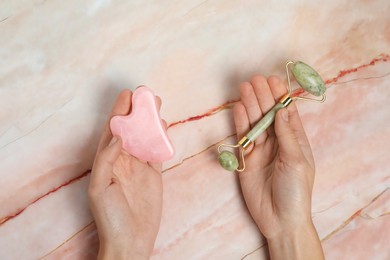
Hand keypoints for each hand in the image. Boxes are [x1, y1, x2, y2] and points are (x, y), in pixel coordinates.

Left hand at [88, 90, 163, 259]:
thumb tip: (117, 135)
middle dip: (137, 112)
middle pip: (131, 130)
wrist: (131, 240)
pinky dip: (161, 139)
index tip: (128, 94)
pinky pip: (157, 152)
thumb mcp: (100, 187)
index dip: (119, 111)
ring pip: (146, 138)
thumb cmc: (110, 217)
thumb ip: (107, 159)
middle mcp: (123, 160)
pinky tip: (163, 127)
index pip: (113, 130)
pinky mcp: (153, 174)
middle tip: (146, 94)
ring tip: (157, 105)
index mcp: (106, 160)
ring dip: (151, 122)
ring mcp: (139, 166)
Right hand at [233, 76, 323, 258]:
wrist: (279, 219)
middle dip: (262, 96)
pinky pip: (242, 137)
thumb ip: (287, 135)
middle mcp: (277, 141)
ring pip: (254, 122)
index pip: (286, 113)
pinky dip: (240, 123)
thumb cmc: (296, 191)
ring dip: (249, 105)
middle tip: (254, 79)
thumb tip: (283, 109)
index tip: (272, 80)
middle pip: (268, 114)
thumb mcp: (296, 160)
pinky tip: (238, 108)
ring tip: (244, 88)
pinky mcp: (246, 159)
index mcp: (294, 140)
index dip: (279, 96)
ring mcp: (260, 149)